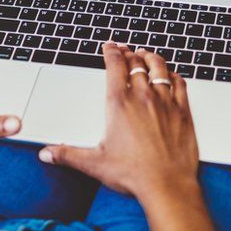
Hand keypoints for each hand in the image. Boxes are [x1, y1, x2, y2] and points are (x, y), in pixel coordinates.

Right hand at [40, 43, 198, 199]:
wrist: (167, 185)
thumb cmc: (133, 174)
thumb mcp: (94, 163)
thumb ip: (68, 155)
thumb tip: (48, 153)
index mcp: (119, 104)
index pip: (115, 66)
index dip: (111, 52)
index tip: (110, 46)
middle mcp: (143, 97)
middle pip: (136, 64)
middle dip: (129, 53)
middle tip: (125, 49)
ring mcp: (165, 102)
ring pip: (159, 68)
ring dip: (151, 58)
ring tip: (146, 54)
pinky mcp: (183, 111)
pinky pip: (179, 83)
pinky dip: (173, 74)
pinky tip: (171, 74)